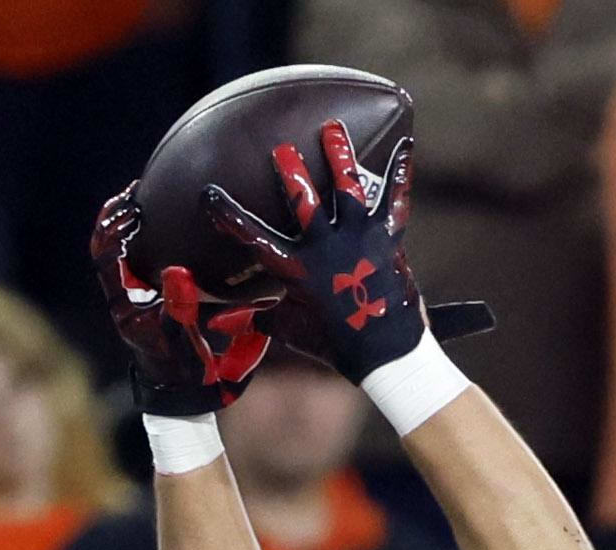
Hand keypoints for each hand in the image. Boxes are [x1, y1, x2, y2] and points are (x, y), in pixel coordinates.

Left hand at [93, 188, 271, 419]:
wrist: (185, 394)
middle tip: (135, 192)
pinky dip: (143, 240)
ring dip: (125, 226)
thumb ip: (181, 307)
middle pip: (105, 247)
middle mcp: (123, 299)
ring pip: (117, 253)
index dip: (113, 226)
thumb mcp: (185, 339)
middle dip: (115, 218)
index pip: (105, 256)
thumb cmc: (185, 369)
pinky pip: (138, 262)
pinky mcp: (149, 300)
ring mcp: (133, 299)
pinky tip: (162, 226)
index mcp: (124, 306)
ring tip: (142, 199)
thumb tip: (177, 271)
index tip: (132, 203)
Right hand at [207, 118, 427, 379]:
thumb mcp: (290, 330)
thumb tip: (215, 322)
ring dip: (339, 157)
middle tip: (282, 149)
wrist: (389, 356)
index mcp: (299, 269)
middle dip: (291, 174)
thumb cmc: (336, 344)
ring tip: (332, 128)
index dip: (230, 216)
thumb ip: (253, 319)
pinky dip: (400, 172)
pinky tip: (406, 145)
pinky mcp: (389, 239)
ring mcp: (361, 240)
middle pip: (305, 203)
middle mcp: (329, 248)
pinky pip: (396, 200)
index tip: (210, 195)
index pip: (255, 237)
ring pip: (348, 189)